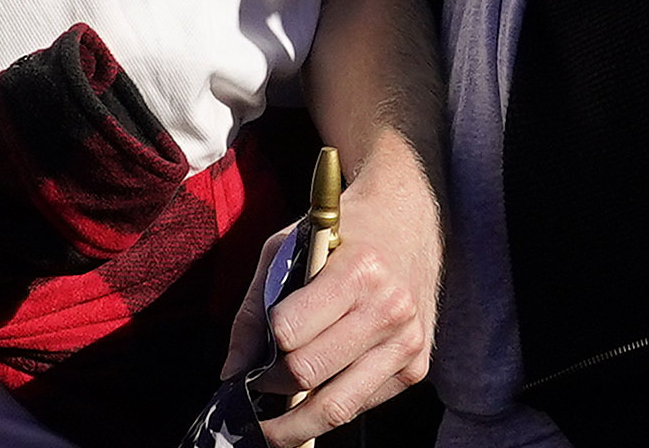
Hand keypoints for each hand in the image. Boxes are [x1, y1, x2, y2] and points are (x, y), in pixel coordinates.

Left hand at [216, 163, 440, 439]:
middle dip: (273, 390)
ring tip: (274, 427)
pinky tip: (314, 400)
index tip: (248, 365)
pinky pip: (363, 405)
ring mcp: (407, 341)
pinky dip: (332, 409)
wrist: (405, 221)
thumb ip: (254, 309)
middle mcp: (389, 308)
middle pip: (311, 374)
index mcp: (356, 271)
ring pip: (339, 406)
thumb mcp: (286, 248)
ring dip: (298, 423)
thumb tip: (231, 373)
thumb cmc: (339, 234)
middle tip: (255, 394)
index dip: (261, 353)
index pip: (290, 332)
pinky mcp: (417, 366)